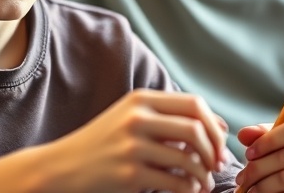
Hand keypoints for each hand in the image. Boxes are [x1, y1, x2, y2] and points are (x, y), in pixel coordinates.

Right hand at [38, 89, 233, 192]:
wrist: (64, 165)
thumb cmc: (103, 143)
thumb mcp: (131, 119)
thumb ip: (168, 118)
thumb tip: (218, 124)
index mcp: (140, 100)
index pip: (194, 104)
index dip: (214, 125)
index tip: (219, 144)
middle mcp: (136, 119)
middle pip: (196, 129)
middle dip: (215, 151)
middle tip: (218, 166)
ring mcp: (132, 147)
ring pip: (188, 159)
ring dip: (204, 175)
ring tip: (203, 183)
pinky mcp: (129, 175)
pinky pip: (175, 183)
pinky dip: (189, 189)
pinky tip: (188, 191)